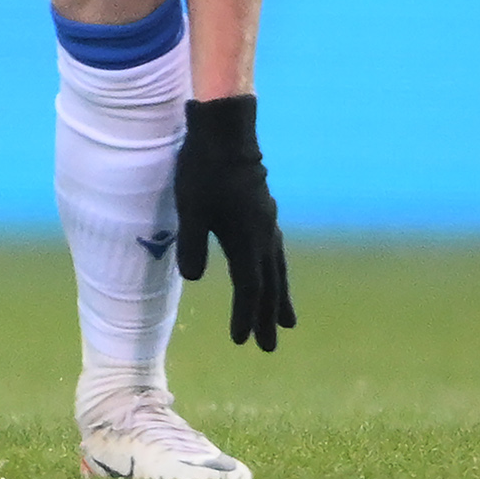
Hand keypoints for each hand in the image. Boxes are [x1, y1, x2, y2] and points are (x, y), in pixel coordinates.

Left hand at [173, 94, 294, 351]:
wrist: (225, 132)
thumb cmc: (202, 170)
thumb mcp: (190, 208)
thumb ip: (191, 245)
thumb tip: (192, 280)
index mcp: (247, 240)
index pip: (249, 288)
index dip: (245, 316)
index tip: (241, 341)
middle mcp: (264, 235)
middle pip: (270, 285)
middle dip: (268, 317)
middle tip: (270, 346)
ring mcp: (268, 222)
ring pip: (278, 269)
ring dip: (281, 297)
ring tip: (289, 322)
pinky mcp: (264, 210)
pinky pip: (276, 251)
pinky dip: (277, 271)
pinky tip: (274, 272)